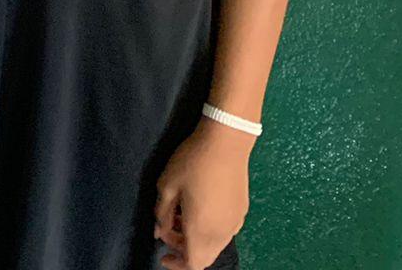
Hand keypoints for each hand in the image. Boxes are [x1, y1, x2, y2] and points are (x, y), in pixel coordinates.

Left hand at [154, 120, 253, 269]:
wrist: (226, 143)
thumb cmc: (192, 162)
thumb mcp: (167, 186)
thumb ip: (162, 214)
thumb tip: (160, 231)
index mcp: (201, 229)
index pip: (192, 263)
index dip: (176, 264)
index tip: (163, 254)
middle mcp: (222, 232)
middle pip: (204, 257)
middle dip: (183, 251)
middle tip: (168, 231)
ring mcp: (235, 223)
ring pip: (214, 245)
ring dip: (196, 239)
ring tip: (180, 215)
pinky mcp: (242, 212)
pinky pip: (224, 232)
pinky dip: (209, 230)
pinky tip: (198, 209)